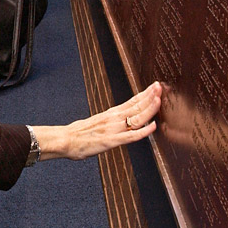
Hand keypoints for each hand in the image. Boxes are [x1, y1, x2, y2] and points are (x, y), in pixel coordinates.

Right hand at [32, 82, 161, 160]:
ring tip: (159, 100)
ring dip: (149, 108)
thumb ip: (109, 120)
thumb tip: (119, 119)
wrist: (66, 139)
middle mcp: (114, 118)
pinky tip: (153, 126)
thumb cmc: (78, 133)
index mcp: (111, 113)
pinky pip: (131, 136)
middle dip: (150, 96)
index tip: (155, 87)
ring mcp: (113, 129)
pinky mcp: (112, 140)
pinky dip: (143, 131)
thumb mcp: (96, 121)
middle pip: (136, 106)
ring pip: (136, 117)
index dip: (145, 94)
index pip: (132, 101)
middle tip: (161, 87)